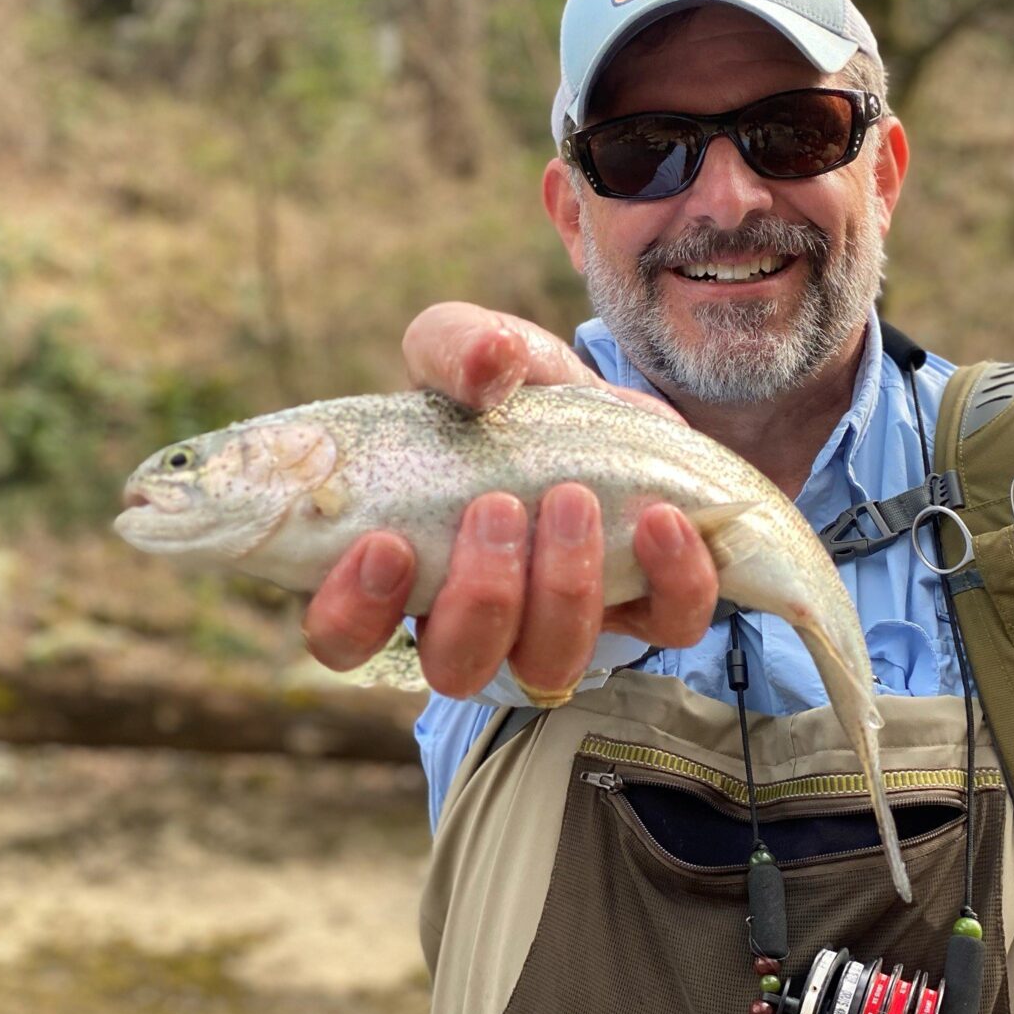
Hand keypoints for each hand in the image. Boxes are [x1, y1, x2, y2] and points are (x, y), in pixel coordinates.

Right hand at [302, 302, 719, 701]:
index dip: (354, 613)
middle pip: (456, 667)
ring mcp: (558, 625)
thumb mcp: (465, 346)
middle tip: (498, 507)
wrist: (601, 398)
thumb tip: (487, 364)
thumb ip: (455, 346)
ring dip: (561, 590)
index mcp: (400, 567)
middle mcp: (471, 618)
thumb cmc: (504, 391)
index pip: (343, 636)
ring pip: (550, 666)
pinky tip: (662, 519)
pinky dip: (670, 581)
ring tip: (573, 499)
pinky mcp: (644, 607)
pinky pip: (664, 628)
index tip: (387, 543)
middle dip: (479, 598)